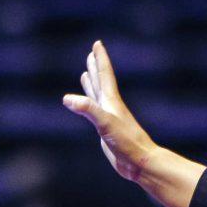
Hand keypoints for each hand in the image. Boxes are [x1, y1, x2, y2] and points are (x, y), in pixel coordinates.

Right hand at [61, 41, 157, 184]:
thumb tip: (67, 98)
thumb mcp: (105, 123)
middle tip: (92, 54)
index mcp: (111, 101)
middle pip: (101, 82)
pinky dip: (89, 105)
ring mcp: (108, 118)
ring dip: (92, 84)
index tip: (97, 44)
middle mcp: (110, 107)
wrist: (139, 162)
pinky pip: (94, 113)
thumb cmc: (126, 142)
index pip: (104, 75)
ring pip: (97, 96)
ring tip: (85, 73)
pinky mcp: (106, 131)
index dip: (100, 59)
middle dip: (95, 67)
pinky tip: (88, 107)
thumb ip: (87, 109)